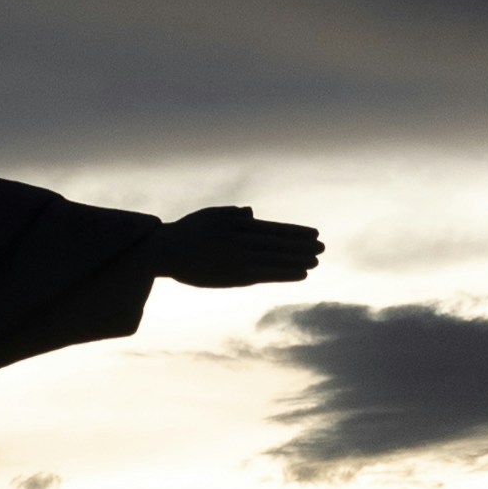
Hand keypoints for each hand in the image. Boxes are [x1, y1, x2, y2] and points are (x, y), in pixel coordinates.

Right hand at [156, 206, 321, 288]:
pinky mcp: (235, 276)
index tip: (314, 233)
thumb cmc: (186, 232)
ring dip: (299, 260)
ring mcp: (240, 259)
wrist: (164, 251)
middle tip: (323, 248)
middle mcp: (243, 241)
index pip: (274, 228)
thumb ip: (233, 215)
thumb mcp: (211, 215)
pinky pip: (267, 274)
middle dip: (302, 246)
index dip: (295, 232)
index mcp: (238, 225)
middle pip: (279, 244)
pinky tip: (301, 273)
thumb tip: (252, 212)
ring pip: (277, 259)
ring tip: (316, 261)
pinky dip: (285, 273)